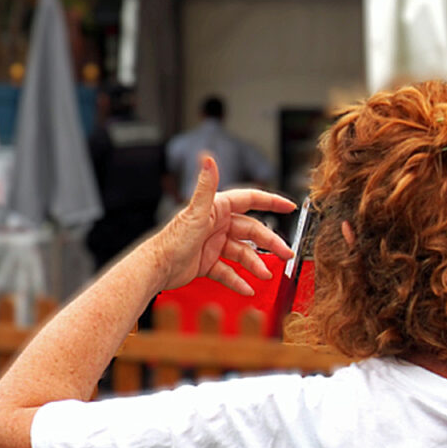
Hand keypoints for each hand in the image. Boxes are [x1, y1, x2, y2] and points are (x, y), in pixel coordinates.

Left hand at [151, 155, 295, 294]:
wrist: (157, 268)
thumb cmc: (172, 240)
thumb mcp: (195, 213)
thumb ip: (206, 186)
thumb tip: (208, 159)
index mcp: (217, 208)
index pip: (251, 199)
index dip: (272, 202)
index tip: (289, 206)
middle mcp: (217, 224)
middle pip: (252, 231)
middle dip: (270, 243)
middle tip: (285, 254)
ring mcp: (214, 244)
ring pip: (243, 253)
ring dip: (255, 265)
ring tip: (265, 275)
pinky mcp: (208, 262)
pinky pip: (229, 271)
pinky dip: (239, 280)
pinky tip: (247, 288)